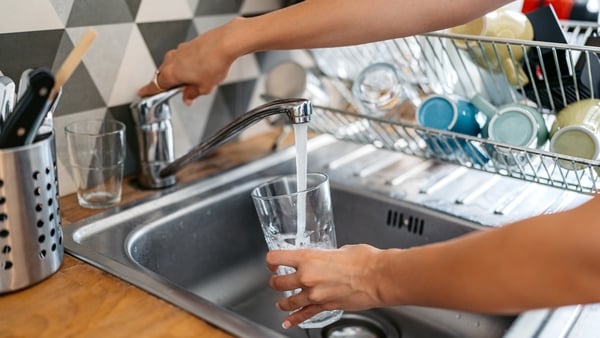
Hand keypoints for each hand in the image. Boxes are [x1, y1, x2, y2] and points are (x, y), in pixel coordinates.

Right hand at [137, 21, 239, 103]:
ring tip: (198, 80)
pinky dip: (189, 64)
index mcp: (170, 73)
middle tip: (181, 91)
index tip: (142, 93)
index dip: (148, 91)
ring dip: (182, 73)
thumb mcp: (203, 88)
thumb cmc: (214, 62)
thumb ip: (192, 94)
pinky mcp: (189, 44)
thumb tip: (188, 98)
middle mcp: (171, 60)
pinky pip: (184, 58)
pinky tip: (202, 68)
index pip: (154, 86)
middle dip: (171, 84)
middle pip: (165, 75)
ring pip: (175, 65)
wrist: (225, 43)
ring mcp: (180, 50)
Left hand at [266, 244, 383, 328]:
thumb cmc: (364, 260)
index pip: (276, 258)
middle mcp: (307, 277)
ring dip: (282, 302)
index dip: (271, 260)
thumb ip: (327, 255)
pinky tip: (288, 322)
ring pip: (288, 301)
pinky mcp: (325, 307)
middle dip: (275, 281)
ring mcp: (314, 294)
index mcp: (308, 258)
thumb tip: (327, 258)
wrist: (378, 277)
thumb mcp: (340, 250)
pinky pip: (304, 314)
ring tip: (281, 302)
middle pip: (277, 282)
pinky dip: (294, 320)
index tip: (272, 262)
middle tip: (277, 280)